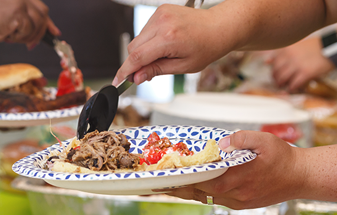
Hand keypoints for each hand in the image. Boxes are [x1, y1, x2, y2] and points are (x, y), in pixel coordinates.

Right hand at [0, 0, 59, 48]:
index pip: (40, 6)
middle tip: (31, 44)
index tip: (55, 32)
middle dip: (40, 32)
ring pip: (37, 24)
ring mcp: (20, 0)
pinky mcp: (18, 10)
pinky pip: (28, 30)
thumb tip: (48, 28)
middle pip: (43, 13)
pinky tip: (6, 35)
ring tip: (10, 36)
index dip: (49, 22)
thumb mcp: (9, 17)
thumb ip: (26, 18)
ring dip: (26, 36)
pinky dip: (19, 38)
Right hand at [113, 4, 228, 85]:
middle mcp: (162, 23)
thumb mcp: (183, 66)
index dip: (125, 71)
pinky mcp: (160, 11)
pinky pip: (145, 31)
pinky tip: (162, 45)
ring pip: (138, 39)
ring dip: (143, 52)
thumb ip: (156, 71)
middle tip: (145, 74)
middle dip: (135, 63)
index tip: (118, 81)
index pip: (137, 57)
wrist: (218, 27)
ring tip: (162, 57)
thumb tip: (137, 77)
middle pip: (133, 48)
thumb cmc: (206, 47)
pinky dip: (148, 41)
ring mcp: (160, 14)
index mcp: (169, 38)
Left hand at [166, 131, 305, 208]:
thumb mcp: (264, 140)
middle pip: (200, 193)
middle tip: (159, 185)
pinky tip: (193, 187)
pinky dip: (203, 194)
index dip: (183, 181)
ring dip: (188, 192)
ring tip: (169, 187)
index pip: (204, 182)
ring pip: (207, 198)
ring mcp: (238, 202)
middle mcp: (235, 194)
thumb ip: (241, 139)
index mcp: (238, 179)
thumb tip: (221, 142)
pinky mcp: (242, 204)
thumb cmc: (284, 157)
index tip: (166, 180)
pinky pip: (217, 200)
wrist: (302, 177)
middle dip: (179, 189)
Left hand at [268, 36, 333, 90]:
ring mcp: (297, 65)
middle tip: (280, 82)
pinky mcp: (305, 73)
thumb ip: (282, 53)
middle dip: (276, 79)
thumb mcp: (297, 45)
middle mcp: (289, 56)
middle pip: (275, 72)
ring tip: (285, 86)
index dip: (274, 71)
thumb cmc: (316, 47)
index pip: (273, 63)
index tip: (277, 74)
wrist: (333, 47)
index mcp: (287, 48)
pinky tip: (294, 88)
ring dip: (282, 85)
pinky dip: (291, 88)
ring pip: (282, 79)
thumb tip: (266, 62)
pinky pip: (293, 84)